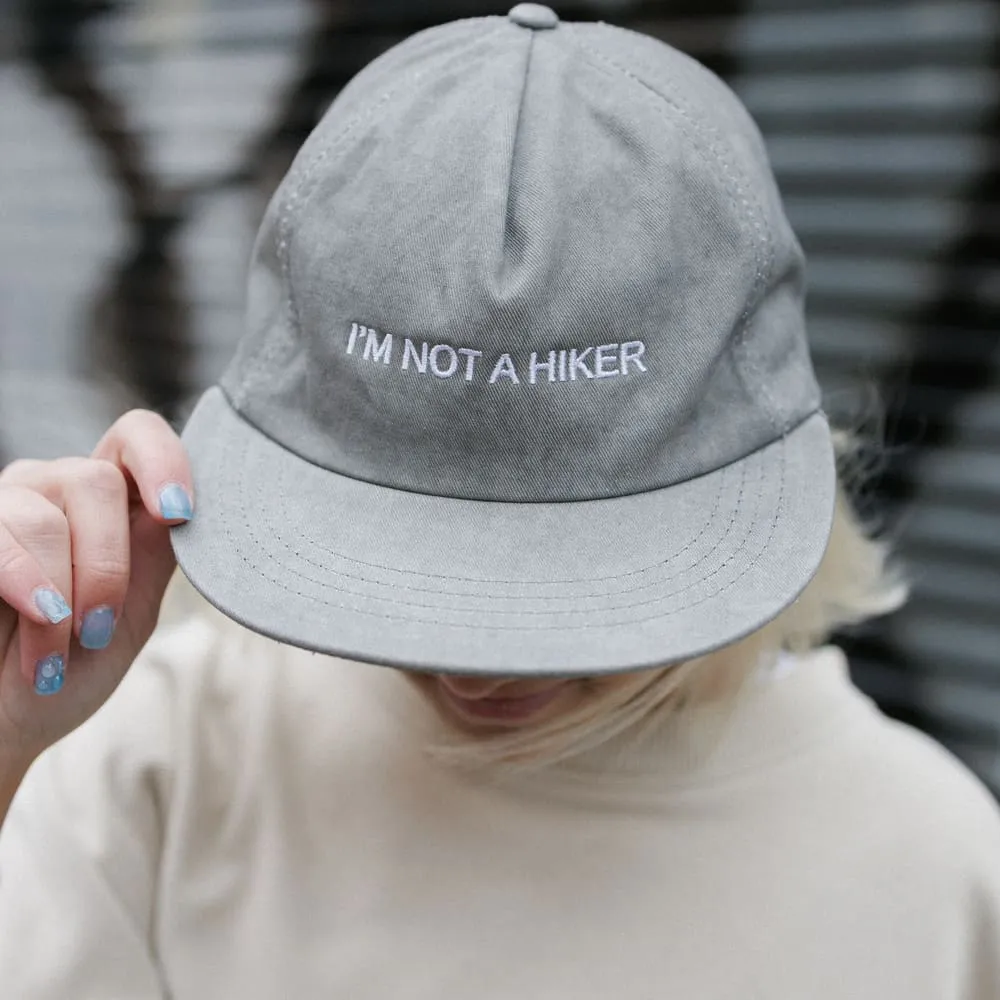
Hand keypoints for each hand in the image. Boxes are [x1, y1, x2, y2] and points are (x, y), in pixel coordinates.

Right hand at [0, 410, 192, 764]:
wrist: (4, 725)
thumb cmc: (72, 669)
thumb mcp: (131, 615)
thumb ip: (154, 556)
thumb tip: (184, 508)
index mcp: (110, 502)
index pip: (136, 436)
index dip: (163, 460)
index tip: (179, 515)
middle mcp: (54, 489)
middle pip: (94, 480)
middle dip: (106, 565)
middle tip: (97, 630)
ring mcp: (3, 506)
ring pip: (45, 516)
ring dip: (62, 595)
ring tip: (57, 653)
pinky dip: (25, 583)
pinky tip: (37, 623)